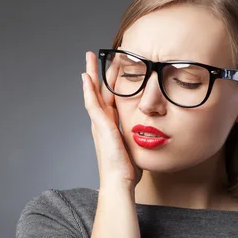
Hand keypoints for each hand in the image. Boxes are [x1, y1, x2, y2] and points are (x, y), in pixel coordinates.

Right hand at [82, 51, 142, 192]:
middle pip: (98, 92)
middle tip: (93, 56)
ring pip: (92, 93)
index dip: (110, 83)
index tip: (113, 68)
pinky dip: (88, 90)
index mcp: (112, 125)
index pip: (110, 98)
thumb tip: (152, 132)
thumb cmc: (128, 169)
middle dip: (96, 73)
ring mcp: (99, 124)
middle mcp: (103, 123)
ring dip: (90, 75)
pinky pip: (92, 104)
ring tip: (89, 58)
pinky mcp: (100, 127)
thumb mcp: (136, 146)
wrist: (120, 182)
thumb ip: (140, 136)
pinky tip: (86, 77)